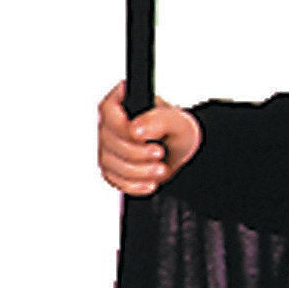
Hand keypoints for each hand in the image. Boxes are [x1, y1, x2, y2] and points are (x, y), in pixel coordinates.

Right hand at [97, 80, 201, 194]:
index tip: (144, 137)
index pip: (108, 110)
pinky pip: (115, 180)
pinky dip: (134, 184)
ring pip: (110, 163)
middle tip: (160, 152)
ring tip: (161, 169)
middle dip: (136, 152)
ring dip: (138, 171)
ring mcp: (107, 148)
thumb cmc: (176, 129)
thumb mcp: (178, 121)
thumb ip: (159, 120)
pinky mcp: (111, 169)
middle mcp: (109, 124)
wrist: (181, 151)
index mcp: (122, 103)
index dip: (123, 127)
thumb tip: (134, 129)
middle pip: (108, 141)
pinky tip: (151, 182)